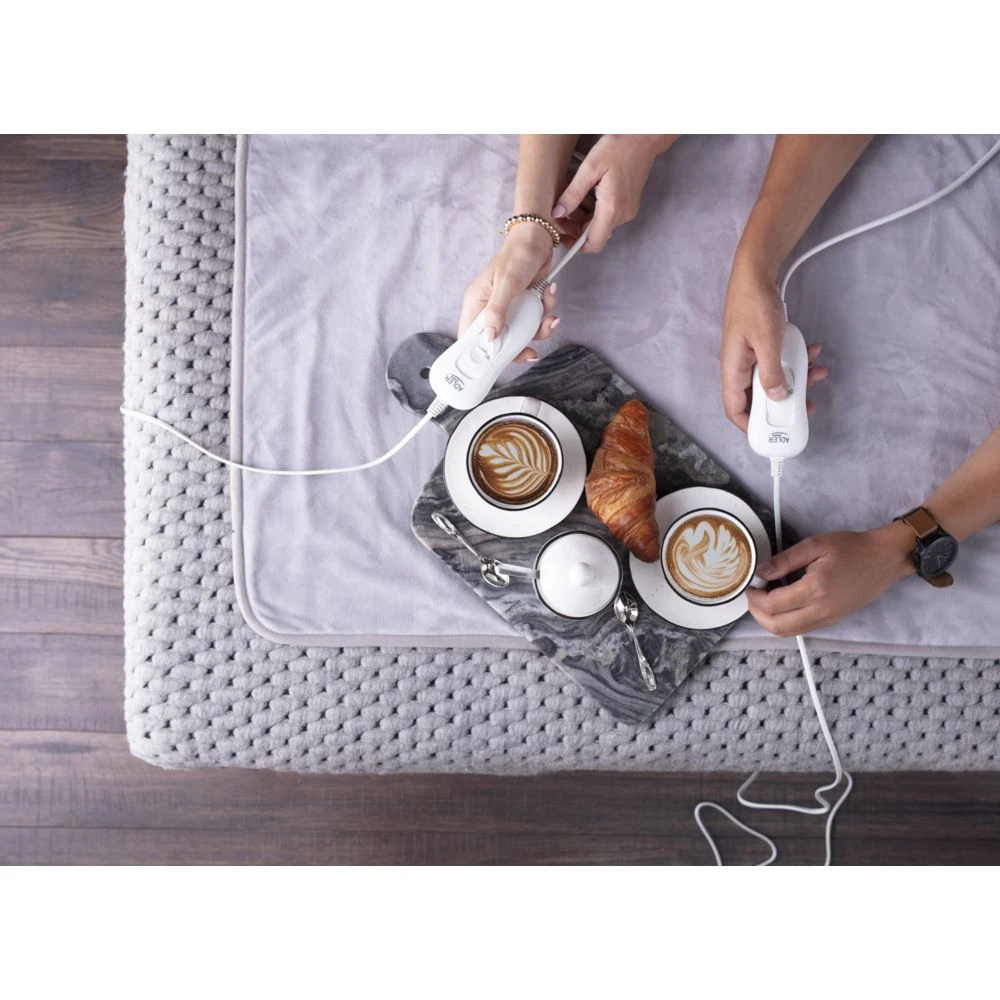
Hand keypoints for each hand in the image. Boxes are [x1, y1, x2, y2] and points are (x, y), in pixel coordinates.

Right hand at [458, 223, 558, 361]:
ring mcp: (509, 309)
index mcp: (477, 303)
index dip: (478, 354)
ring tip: (548, 316)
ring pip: (520, 334)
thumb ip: (497, 311)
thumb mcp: (506, 283)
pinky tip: (549, 295)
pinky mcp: (525, 307)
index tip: (491, 366)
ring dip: (537, 329)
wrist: (539, 239)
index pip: (470, 337)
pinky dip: (545, 314)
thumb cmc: (517, 255)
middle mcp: (491, 309)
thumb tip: (490, 337)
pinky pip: (534, 322)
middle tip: (530, 351)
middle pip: (498, 342)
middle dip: (518, 346)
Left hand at [554, 135, 674, 252]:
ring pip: (599, 225)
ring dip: (582, 218)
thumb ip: (572, 194)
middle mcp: (622, 215)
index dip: (575, 245)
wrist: (643, 137)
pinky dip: (593, 211)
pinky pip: (607, 216)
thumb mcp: (589, 168)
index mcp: (612, 209)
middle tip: (560, 212)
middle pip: (594, 235)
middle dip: (575, 228)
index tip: (561, 234)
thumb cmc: (618, 147)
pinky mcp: (628, 205)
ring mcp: (627, 211)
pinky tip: (585, 194)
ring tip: (571, 199)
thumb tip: (557, 214)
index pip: (593, 243)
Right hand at [720, 257, 827, 431]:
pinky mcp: (763, 346)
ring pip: (774, 379)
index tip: (772, 434)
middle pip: (759, 397)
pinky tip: (812, 352)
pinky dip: (798, 360)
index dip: (750, 426)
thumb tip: (778, 397)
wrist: (756, 273)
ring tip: (817, 375)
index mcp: (733, 369)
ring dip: (797, 380)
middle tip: (805, 405)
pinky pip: (780, 362)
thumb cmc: (754, 303)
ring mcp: (752, 356)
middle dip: (784, 401)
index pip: (734, 409)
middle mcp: (740, 366)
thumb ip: (772, 373)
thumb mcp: (767, 341)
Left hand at [746, 522, 915, 635]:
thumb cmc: (852, 548)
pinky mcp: (832, 620)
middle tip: (753, 594)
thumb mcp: (815, 545)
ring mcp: (828, 619)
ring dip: (769, 620)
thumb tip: (761, 572)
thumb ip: (785, 560)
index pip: (773, 605)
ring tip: (765, 598)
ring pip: (788, 632)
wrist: (884, 559)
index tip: (751, 584)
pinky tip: (783, 602)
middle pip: (776, 626)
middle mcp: (821, 610)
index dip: (755, 596)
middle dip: (756, 612)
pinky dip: (785, 621)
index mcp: (816, 589)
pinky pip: (801, 629)